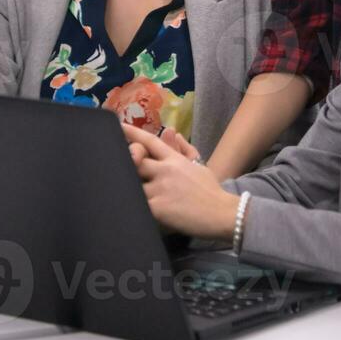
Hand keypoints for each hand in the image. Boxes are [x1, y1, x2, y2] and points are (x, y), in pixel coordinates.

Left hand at [122, 124, 237, 240]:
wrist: (222, 213)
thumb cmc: (211, 190)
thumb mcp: (198, 165)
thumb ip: (183, 148)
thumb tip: (171, 131)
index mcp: (174, 159)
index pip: (150, 141)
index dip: (132, 133)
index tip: (118, 126)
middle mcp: (164, 170)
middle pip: (135, 161)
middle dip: (128, 164)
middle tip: (119, 169)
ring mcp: (160, 189)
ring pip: (133, 185)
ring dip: (129, 189)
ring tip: (122, 193)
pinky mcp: (157, 208)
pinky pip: (137, 205)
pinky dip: (132, 206)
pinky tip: (129, 209)